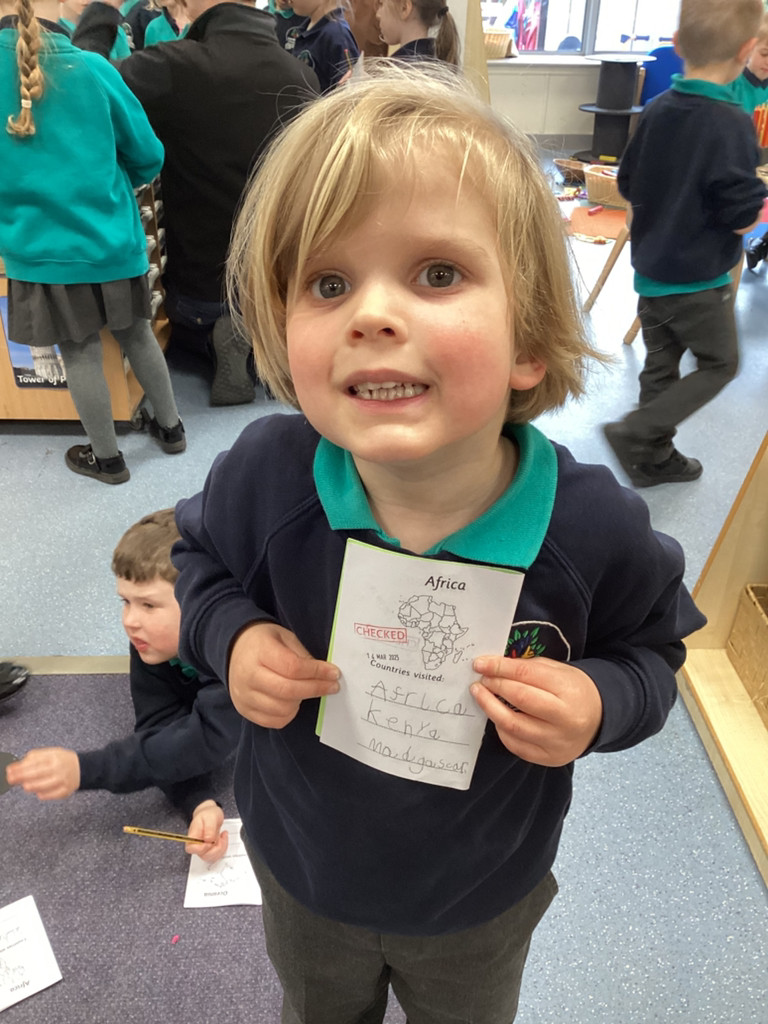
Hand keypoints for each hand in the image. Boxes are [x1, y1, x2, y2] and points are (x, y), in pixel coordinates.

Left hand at [5, 747, 80, 798]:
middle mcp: (59, 768)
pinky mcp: (65, 791)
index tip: (9, 770)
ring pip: (41, 786)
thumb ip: (35, 757)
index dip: (20, 767)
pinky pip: (49, 795)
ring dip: (30, 786)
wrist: (83, 768)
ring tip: (25, 785)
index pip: (34, 762)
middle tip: (10, 779)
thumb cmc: (63, 760)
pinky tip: (38, 792)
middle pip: (36, 774)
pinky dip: (42, 794)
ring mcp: (63, 780)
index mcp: (55, 757)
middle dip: (20, 777)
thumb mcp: (51, 753)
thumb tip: (18, 765)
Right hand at [186, 799, 227, 861]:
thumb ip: (209, 828)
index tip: (210, 841)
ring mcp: (203, 848)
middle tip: (219, 836)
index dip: (201, 848)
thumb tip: (208, 840)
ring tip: (222, 836)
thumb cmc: (208, 814)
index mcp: (192, 836)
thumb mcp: (210, 817)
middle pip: (203, 856)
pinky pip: (217, 855)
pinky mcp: (210, 849)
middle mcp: (196, 844)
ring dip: (221, 848)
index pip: (191, 849)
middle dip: (216, 848)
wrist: (211, 814)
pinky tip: (223, 838)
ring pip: (211, 857)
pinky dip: (223, 847)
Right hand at [228, 622, 339, 728]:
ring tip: (307, 690)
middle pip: (288, 691)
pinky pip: (273, 721)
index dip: (317, 672)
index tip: (334, 673)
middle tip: (332, 686)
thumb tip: (324, 675)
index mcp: (260, 651)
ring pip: (282, 709)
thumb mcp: (285, 637)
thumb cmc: (264, 642)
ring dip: (301, 701)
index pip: (293, 667)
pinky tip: (293, 702)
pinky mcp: (244, 709)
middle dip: (315, 689)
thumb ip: (302, 656)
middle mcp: (248, 675)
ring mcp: (244, 695)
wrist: (234, 648)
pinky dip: (289, 714)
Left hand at [470, 655, 602, 766]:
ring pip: (513, 725)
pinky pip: (515, 745)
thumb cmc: (573, 690)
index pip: (526, 674)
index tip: (480, 664)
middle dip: (494, 687)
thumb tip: (492, 667)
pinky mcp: (549, 758)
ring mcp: (557, 741)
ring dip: (490, 708)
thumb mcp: (558, 671)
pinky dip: (501, 729)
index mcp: (568, 690)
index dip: (499, 668)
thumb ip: (527, 668)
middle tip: (480, 681)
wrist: (599, 719)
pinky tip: (497, 718)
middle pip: (519, 699)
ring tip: (481, 696)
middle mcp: (565, 718)